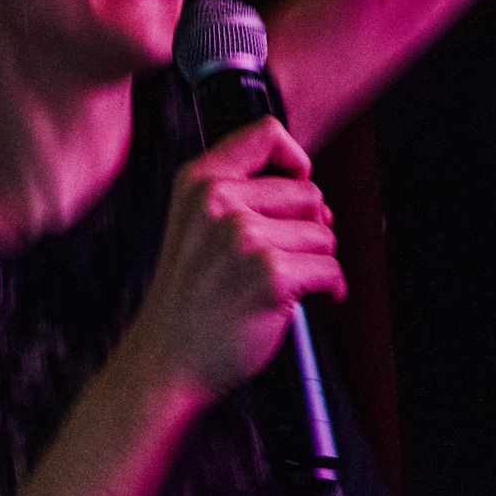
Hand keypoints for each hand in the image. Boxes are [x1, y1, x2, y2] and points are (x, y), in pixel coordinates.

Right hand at [129, 116, 345, 405]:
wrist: (165, 362)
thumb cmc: (185, 301)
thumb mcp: (192, 225)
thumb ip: (236, 192)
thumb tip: (307, 185)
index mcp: (198, 181)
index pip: (266, 134)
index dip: (295, 158)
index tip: (298, 181)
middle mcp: (219, 202)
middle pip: (307, 192)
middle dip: (308, 227)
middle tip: (285, 255)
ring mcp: (244, 237)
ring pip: (323, 234)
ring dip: (315, 262)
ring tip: (284, 282)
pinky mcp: (271, 275)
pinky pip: (331, 270)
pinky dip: (329, 290)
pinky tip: (304, 300)